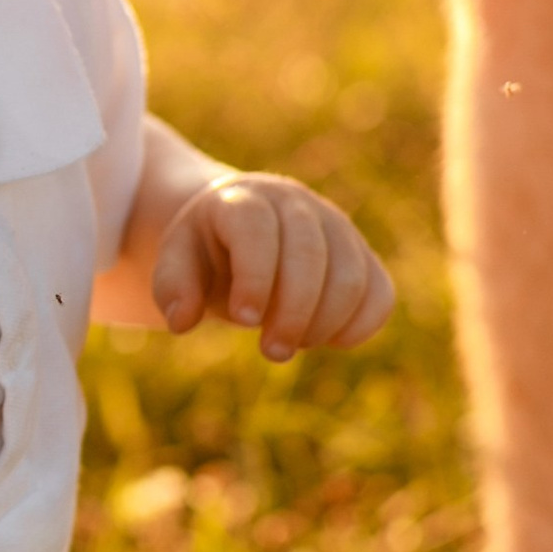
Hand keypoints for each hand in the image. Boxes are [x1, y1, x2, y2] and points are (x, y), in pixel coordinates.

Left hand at [151, 173, 394, 359]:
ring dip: (325, 322)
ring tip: (291, 344)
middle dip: (294, 310)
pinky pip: (380, 290)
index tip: (245, 321)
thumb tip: (182, 320)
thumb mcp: (177, 262)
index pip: (257, 229)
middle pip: (310, 252)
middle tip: (272, 351)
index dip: (256, 276)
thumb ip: (172, 286)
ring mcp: (335, 226)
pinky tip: (329, 341)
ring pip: (351, 274)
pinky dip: (361, 324)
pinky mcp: (362, 255)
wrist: (241, 232)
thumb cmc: (207, 252)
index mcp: (244, 200)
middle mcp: (296, 203)